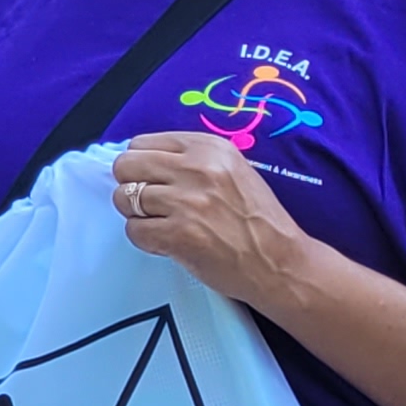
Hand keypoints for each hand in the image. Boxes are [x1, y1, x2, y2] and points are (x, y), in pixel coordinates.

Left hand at [107, 129, 323, 315]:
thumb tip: (142, 162)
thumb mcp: (231, 171)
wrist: (280, 262)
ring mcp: (186, 201)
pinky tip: (167, 242)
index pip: (141, 143)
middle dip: (130, 186)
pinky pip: (134, 230)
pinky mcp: (179, 234)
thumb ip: (190, 161)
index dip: (141, 165)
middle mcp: (196, 167)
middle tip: (149, 204)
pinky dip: (145, 239)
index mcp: (208, 147)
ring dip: (137, 215)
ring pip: (125, 199)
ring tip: (162, 224)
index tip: (153, 181)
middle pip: (126, 165)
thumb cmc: (256, 220)